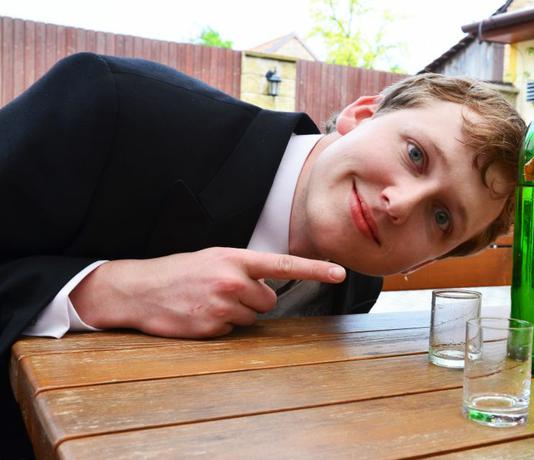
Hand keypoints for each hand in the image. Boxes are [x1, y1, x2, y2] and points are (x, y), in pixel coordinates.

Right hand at [70, 247, 346, 337]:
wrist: (138, 290)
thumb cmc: (180, 272)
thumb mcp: (214, 258)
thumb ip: (244, 268)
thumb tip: (270, 285)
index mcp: (234, 258)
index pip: (284, 264)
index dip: (315, 269)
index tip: (340, 272)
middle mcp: (231, 280)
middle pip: (268, 300)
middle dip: (254, 300)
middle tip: (225, 292)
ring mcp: (221, 305)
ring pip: (252, 318)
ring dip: (236, 313)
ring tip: (208, 302)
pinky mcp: (211, 327)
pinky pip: (232, 331)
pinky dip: (220, 326)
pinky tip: (199, 315)